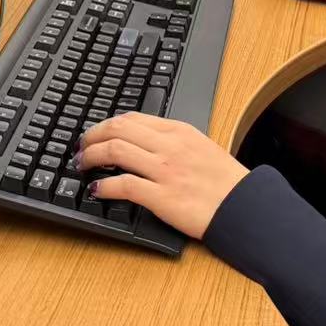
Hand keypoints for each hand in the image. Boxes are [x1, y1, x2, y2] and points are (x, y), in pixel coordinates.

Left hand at [76, 113, 247, 238]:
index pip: (132, 118)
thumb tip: (144, 142)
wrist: (244, 207)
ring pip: (115, 151)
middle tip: (81, 146)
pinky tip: (96, 190)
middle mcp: (169, 145)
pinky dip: (104, 186)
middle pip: (118, 129)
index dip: (106, 124)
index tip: (96, 133)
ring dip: (91, 156)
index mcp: (178, 131)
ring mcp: (165, 170)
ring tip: (82, 165)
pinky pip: (124, 185)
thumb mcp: (201, 147)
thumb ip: (173, 141)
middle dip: (92, 136)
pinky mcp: (162, 197)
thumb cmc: (226, 182)